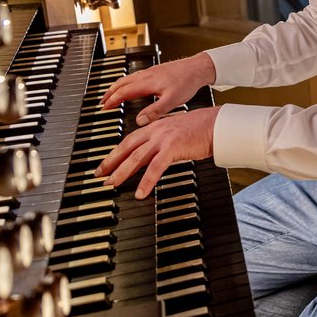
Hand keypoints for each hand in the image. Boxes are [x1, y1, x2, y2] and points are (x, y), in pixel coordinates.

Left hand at [94, 105, 219, 196]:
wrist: (216, 124)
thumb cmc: (201, 129)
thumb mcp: (175, 133)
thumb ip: (162, 142)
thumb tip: (155, 156)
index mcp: (155, 127)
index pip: (129, 140)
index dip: (115, 153)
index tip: (106, 164)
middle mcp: (155, 131)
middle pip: (127, 147)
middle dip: (111, 162)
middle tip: (100, 175)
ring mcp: (163, 139)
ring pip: (136, 157)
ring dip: (122, 172)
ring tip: (113, 184)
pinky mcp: (172, 148)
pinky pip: (155, 167)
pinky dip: (147, 181)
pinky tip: (141, 192)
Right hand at [100, 53, 215, 123]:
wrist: (197, 68)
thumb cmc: (187, 82)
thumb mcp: (172, 100)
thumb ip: (156, 111)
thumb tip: (140, 120)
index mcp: (147, 83)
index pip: (123, 92)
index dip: (112, 100)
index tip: (104, 107)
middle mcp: (145, 75)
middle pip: (121, 83)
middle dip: (110, 93)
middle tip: (102, 102)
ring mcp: (149, 72)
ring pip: (127, 78)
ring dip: (117, 87)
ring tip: (111, 95)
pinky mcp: (155, 71)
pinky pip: (134, 76)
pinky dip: (126, 83)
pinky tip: (131, 87)